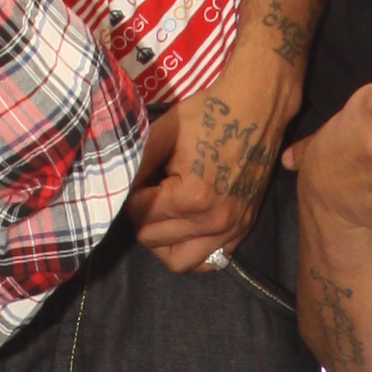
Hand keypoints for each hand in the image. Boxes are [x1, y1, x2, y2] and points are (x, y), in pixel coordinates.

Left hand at [124, 73, 275, 271]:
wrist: (256, 109)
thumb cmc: (208, 115)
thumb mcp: (164, 131)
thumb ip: (137, 163)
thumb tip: (115, 187)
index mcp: (192, 197)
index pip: (138, 213)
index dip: (132, 194)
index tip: (142, 179)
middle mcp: (212, 221)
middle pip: (151, 239)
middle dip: (142, 216)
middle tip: (149, 192)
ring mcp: (230, 230)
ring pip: (177, 261)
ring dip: (161, 241)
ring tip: (161, 216)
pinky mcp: (242, 230)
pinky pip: (208, 262)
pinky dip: (190, 249)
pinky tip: (184, 228)